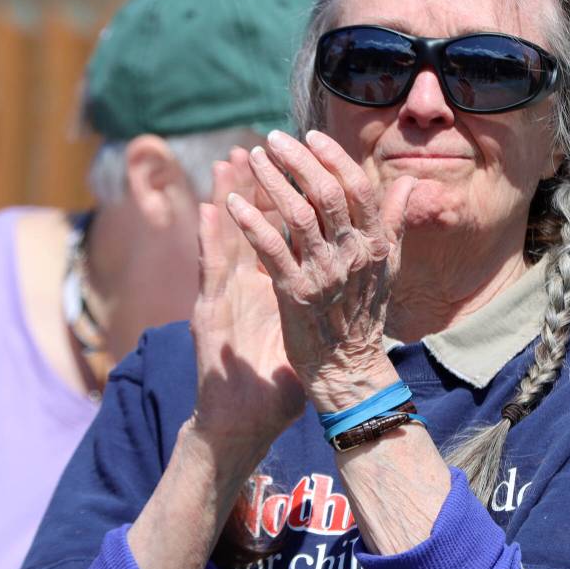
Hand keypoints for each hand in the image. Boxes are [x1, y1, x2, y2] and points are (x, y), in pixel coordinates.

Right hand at [190, 149, 304, 465]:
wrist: (249, 420)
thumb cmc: (284, 375)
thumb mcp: (312, 331)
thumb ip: (331, 296)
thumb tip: (359, 276)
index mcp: (274, 285)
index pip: (280, 233)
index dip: (286, 202)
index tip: (300, 170)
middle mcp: (247, 285)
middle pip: (250, 226)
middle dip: (256, 187)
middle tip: (257, 148)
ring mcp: (227, 297)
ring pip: (226, 238)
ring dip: (227, 198)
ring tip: (227, 162)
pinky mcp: (210, 314)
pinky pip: (211, 272)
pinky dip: (210, 240)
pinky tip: (211, 212)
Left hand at [224, 130, 415, 410]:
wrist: (348, 367)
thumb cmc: (365, 313)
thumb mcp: (388, 265)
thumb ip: (394, 221)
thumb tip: (410, 181)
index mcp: (376, 243)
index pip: (358, 187)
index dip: (334, 157)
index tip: (311, 136)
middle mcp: (354, 254)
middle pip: (326, 193)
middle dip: (298, 160)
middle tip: (274, 139)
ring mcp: (325, 273)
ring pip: (298, 215)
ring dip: (272, 182)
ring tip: (253, 159)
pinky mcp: (296, 294)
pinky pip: (271, 249)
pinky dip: (251, 222)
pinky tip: (232, 203)